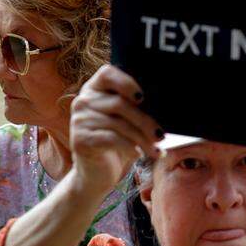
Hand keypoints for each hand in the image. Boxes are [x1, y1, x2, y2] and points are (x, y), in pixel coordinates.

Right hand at [68, 65, 161, 195]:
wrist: (96, 171)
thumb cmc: (118, 140)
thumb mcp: (127, 120)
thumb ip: (136, 106)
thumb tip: (166, 101)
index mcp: (95, 88)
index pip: (107, 73)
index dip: (126, 82)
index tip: (143, 97)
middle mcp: (83, 100)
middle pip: (119, 104)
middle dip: (145, 121)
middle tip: (161, 135)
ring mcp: (79, 120)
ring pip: (118, 124)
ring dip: (142, 138)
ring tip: (156, 149)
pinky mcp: (79, 139)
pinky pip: (111, 138)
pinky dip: (130, 146)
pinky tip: (139, 154)